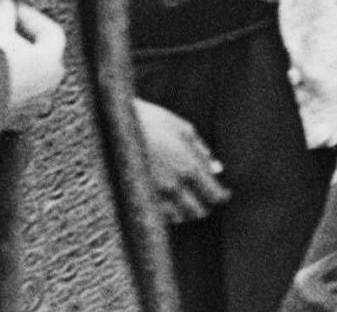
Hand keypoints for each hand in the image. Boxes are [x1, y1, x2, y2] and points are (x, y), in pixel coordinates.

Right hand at [0, 0, 64, 125]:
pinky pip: (16, 99)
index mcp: (51, 64)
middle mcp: (48, 88)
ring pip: (30, 80)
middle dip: (25, 41)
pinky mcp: (15, 121)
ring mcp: (33, 107)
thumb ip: (4, 10)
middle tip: (5, 30)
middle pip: (43, 57)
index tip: (14, 10)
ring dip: (16, 66)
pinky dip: (6, 87)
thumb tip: (4, 1)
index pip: (52, 33)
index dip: (33, 17)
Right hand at [133, 98, 230, 224]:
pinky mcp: (138, 199)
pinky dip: (167, 212)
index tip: (223, 193)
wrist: (113, 123)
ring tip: (184, 196)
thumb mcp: (181, 127)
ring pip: (179, 217)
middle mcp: (173, 187)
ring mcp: (154, 196)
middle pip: (198, 211)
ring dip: (185, 210)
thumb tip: (216, 168)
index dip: (221, 196)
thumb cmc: (150, 120)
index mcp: (188, 167)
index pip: (213, 195)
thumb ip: (201, 149)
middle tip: (204, 195)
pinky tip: (167, 199)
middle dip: (203, 204)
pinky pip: (160, 216)